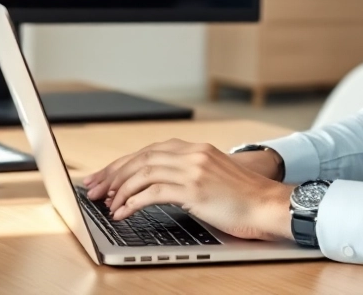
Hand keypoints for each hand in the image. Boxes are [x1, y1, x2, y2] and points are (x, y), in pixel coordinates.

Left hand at [82, 139, 293, 240]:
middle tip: (93, 189)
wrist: (269, 205)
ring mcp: (193, 169)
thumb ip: (188, 174)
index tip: (103, 176)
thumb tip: (154, 187)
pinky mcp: (194, 189)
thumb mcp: (213, 177)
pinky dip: (132, 203)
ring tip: (106, 204)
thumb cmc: (244, 199)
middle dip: (113, 174)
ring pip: (143, 173)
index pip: (149, 151)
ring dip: (119, 190)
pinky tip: (122, 213)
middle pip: (141, 159)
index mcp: (196, 149)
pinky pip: (152, 193)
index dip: (122, 164)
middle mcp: (192, 154)